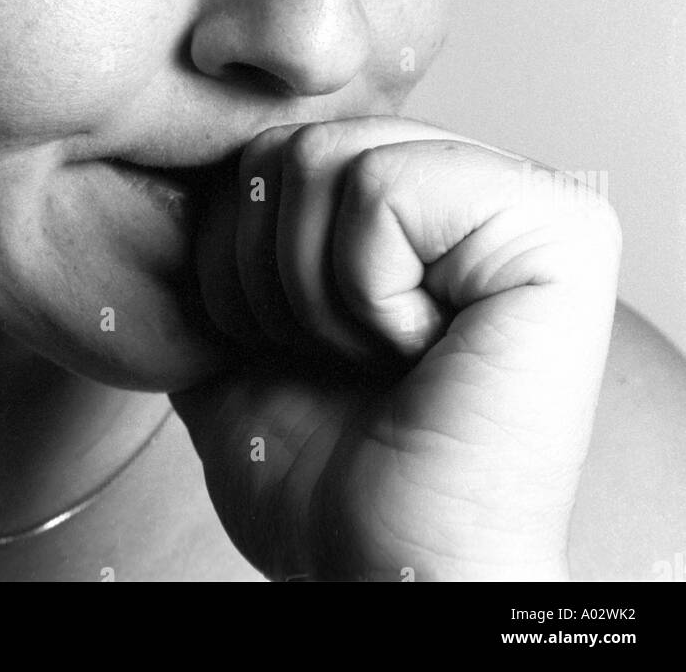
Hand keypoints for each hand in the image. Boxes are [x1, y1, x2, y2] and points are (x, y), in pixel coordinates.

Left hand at [171, 117, 620, 581]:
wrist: (394, 574)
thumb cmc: (331, 480)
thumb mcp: (240, 350)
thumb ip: (216, 260)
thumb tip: (163, 198)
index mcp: (420, 201)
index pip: (277, 147)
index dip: (241, 255)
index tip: (299, 347)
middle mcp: (480, 183)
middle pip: (295, 145)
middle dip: (272, 276)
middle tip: (340, 357)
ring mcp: (524, 197)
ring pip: (329, 160)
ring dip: (318, 294)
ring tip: (381, 356)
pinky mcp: (556, 226)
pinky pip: (383, 190)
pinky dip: (368, 292)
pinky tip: (425, 350)